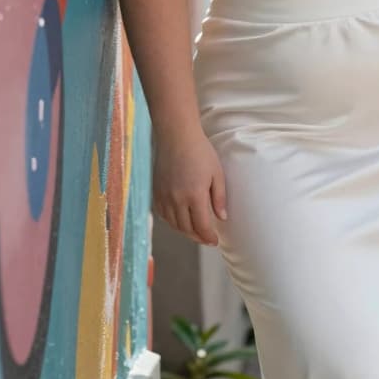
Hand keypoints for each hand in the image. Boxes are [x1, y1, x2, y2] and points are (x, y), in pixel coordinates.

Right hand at [153, 130, 226, 245]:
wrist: (176, 136)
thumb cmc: (200, 152)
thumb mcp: (217, 174)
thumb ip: (219, 198)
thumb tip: (221, 217)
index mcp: (194, 196)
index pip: (201, 226)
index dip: (208, 237)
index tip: (214, 241)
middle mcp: (177, 200)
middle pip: (186, 228)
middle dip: (198, 237)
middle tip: (207, 239)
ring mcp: (164, 196)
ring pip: (173, 224)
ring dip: (185, 231)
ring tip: (195, 232)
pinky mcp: (156, 191)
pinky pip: (163, 214)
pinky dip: (172, 222)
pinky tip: (179, 220)